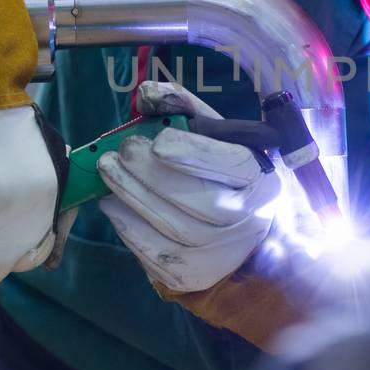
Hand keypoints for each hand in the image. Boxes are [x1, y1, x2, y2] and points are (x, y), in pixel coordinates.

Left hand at [98, 81, 280, 292]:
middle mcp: (249, 220)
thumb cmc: (229, 177)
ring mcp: (223, 254)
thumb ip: (186, 110)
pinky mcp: (196, 276)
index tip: (158, 140)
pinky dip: (129, 228)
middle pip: (200, 201)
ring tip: (108, 173)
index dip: (195, 153)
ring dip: (133, 197)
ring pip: (174, 228)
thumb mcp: (218, 138)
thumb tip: (147, 93)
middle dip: (152, 175)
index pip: (233, 165)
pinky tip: (112, 205)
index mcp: (261, 180)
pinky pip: (157, 254)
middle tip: (119, 152)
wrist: (250, 237)